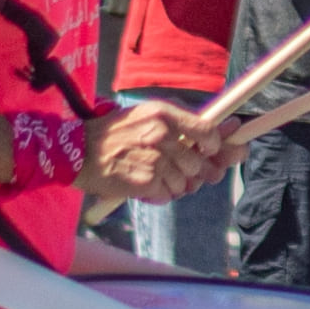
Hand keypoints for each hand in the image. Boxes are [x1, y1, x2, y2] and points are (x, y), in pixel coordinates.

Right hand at [85, 101, 229, 203]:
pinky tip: (147, 184)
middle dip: (199, 172)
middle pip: (201, 162)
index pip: (208, 130)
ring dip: (177, 184)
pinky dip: (162, 194)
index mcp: (164, 113)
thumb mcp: (148, 116)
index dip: (216, 145)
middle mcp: (161, 135)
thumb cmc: (116, 133)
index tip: (211, 150)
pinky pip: (170, 194)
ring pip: (187, 182)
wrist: (77, 151)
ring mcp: (154, 159)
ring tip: (158, 175)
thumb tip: (232, 130)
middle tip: (184, 171)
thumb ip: (186, 125)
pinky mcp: (145, 182)